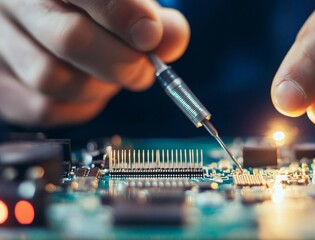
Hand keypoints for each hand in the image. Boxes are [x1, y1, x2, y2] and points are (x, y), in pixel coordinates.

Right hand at [0, 0, 188, 126]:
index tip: (151, 36)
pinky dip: (79, 108)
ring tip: (112, 76)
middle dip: (122, 63)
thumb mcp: (125, 0)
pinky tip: (91, 91)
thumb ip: (152, 16)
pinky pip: (42, 108)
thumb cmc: (91, 10)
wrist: (45, 18)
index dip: (125, 15)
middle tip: (144, 71)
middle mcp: (14, 4)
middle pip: (70, 39)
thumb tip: (168, 40)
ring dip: (98, 88)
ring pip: (53, 79)